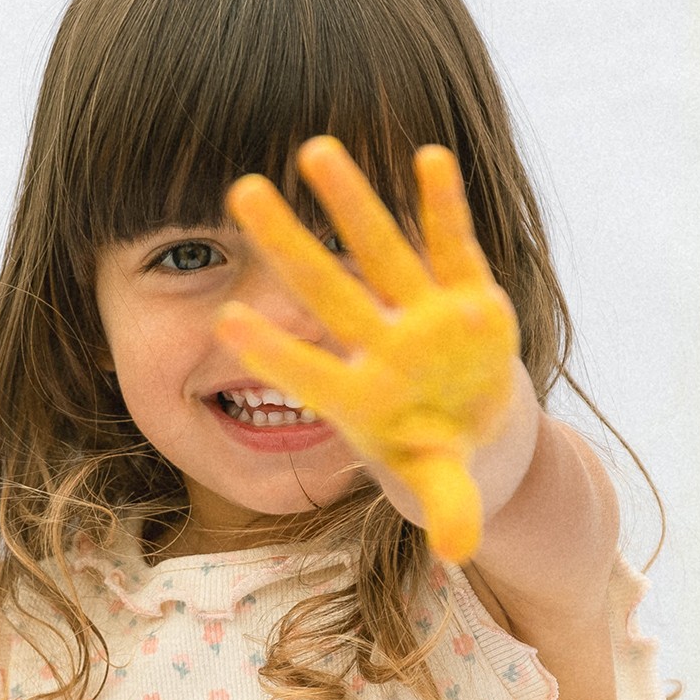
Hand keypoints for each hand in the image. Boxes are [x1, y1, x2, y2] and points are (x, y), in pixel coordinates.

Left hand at [216, 138, 520, 561]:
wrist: (478, 435)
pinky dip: (443, 205)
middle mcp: (380, 347)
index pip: (305, 374)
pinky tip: (428, 156)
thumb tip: (458, 551)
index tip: (221, 323)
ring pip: (378, 251)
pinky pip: (453, 245)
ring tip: (315, 148)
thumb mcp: (443, 486)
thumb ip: (448, 508)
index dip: (270, 352)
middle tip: (240, 190)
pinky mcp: (467, 297)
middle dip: (287, 243)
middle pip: (324, 291)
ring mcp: (421, 316)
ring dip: (350, 203)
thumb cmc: (437, 457)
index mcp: (359, 398)